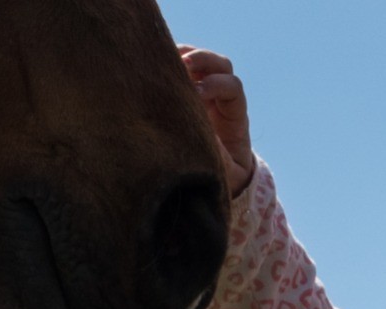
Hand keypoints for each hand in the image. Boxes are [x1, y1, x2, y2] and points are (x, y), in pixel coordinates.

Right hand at [178, 44, 252, 197]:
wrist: (216, 178)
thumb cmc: (220, 176)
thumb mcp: (221, 171)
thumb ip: (214, 156)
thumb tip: (198, 139)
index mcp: (235, 117)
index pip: (233, 89)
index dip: (216, 87)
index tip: (195, 95)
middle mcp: (222, 99)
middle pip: (222, 66)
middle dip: (204, 61)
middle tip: (183, 65)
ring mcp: (205, 91)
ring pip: (203, 61)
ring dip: (186, 54)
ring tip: (164, 57)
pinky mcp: (186, 91)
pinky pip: (183, 66)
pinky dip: (170, 59)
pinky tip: (151, 63)